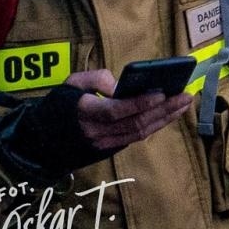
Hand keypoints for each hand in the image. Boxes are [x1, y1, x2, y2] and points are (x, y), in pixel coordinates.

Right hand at [66, 69, 192, 150]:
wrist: (42, 138)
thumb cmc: (60, 104)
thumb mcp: (73, 83)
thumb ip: (97, 78)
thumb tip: (122, 85)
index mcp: (85, 113)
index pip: (116, 111)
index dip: (139, 103)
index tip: (161, 93)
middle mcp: (96, 133)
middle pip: (135, 124)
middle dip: (163, 110)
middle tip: (186, 95)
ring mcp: (104, 144)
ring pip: (139, 133)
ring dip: (165, 118)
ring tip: (184, 103)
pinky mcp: (110, 149)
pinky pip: (136, 138)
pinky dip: (155, 125)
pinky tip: (170, 113)